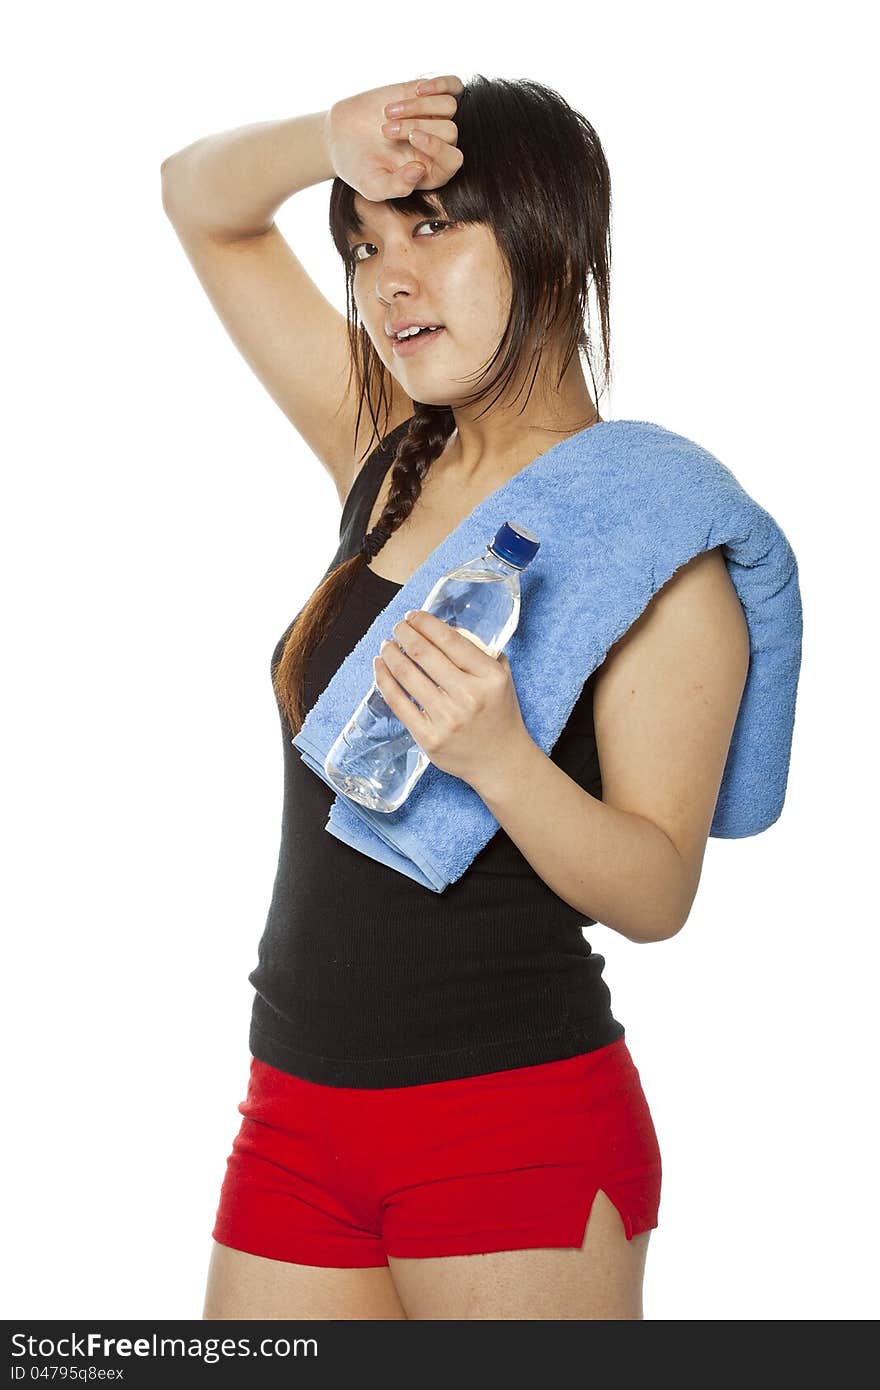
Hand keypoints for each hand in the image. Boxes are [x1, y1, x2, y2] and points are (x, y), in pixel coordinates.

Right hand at [324, 74, 464, 200]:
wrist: (341, 137)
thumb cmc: (358, 167)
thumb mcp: (373, 186)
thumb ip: (398, 186)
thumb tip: (421, 169)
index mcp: (432, 172)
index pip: (453, 160)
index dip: (437, 147)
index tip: (412, 137)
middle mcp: (438, 146)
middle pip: (450, 131)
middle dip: (417, 126)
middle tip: (385, 131)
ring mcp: (434, 119)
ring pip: (448, 107)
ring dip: (418, 107)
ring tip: (388, 113)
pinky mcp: (427, 95)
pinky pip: (453, 86)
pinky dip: (439, 84)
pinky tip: (416, 89)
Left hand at [372, 608, 528, 790]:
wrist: (500, 761)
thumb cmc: (499, 714)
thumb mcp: (501, 677)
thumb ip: (479, 651)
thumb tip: (442, 630)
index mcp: (489, 677)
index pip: (449, 640)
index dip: (425, 623)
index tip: (413, 616)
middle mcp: (468, 697)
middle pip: (424, 654)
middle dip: (405, 634)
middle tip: (398, 627)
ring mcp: (446, 719)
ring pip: (407, 675)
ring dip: (391, 654)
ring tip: (387, 645)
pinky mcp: (428, 738)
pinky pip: (398, 702)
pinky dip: (384, 680)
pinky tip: (380, 667)